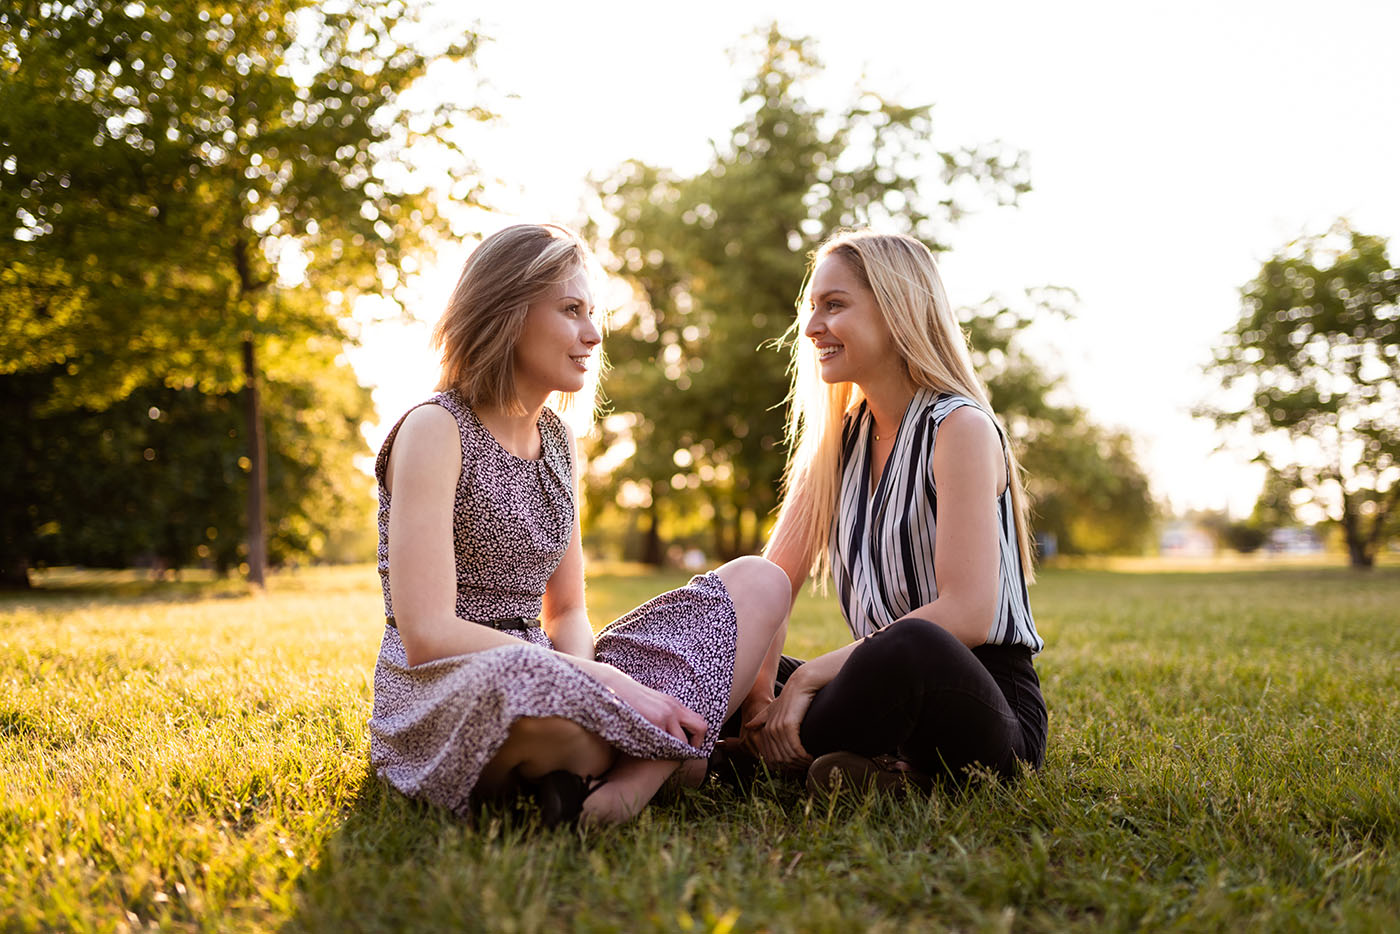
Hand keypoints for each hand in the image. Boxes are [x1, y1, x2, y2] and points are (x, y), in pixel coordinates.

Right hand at [593, 663, 707, 748]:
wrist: (614, 686)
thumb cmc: (630, 698)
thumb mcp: (653, 703)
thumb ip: (663, 715)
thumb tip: (668, 733)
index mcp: (675, 704)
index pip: (699, 721)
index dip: (698, 737)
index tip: (689, 746)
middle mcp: (674, 708)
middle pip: (701, 728)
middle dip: (696, 745)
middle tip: (685, 753)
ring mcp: (666, 714)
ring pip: (683, 741)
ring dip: (677, 751)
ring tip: (666, 756)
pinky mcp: (655, 721)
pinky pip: (665, 742)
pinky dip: (661, 750)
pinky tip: (652, 751)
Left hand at [743, 678, 813, 767]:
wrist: (801, 685)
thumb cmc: (790, 697)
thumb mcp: (773, 708)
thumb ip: (761, 719)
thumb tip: (748, 726)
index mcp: (765, 729)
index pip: (771, 757)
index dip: (783, 766)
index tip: (795, 768)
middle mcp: (769, 730)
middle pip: (780, 759)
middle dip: (792, 767)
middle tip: (804, 767)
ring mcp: (778, 728)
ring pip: (788, 755)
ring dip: (800, 762)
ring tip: (809, 762)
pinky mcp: (789, 726)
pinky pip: (795, 748)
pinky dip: (804, 756)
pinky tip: (811, 757)